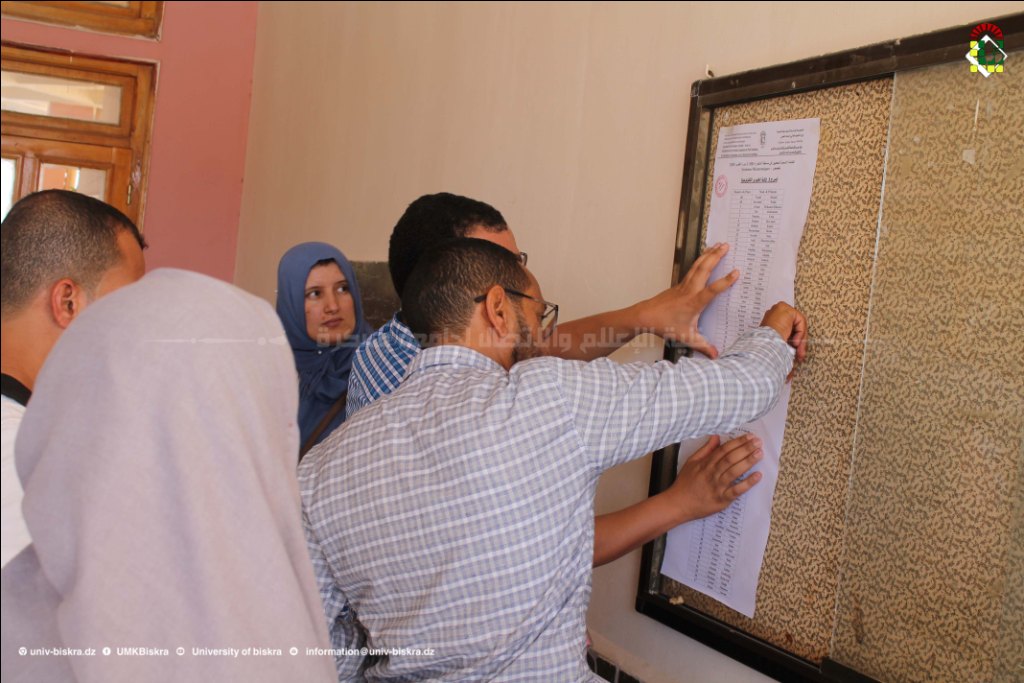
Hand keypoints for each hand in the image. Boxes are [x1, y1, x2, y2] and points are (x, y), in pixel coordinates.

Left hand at [635, 243, 738, 358]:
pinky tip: (705, 256)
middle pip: (704, 269)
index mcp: (694, 302)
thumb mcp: (686, 338)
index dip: (725, 281)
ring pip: (697, 266)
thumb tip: (717, 356)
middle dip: (716, 256)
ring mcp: (684, 285)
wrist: (645, 316)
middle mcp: (690, 290)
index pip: (712, 290)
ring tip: (718, 244)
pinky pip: (692, 269)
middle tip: (727, 245)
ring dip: (708, 254)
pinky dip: (700, 260)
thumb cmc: (664, 326)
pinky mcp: (680, 284)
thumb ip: (703, 346)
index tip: (736, 272)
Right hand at [666, 435, 762, 521]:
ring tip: (759, 453)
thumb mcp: (691, 462)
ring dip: (748, 461)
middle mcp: (712, 473)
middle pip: (730, 458)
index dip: (738, 442)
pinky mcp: (722, 500)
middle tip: (758, 442)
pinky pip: (736, 490)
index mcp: (705, 463)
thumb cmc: (685, 483)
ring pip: (734, 471)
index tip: (749, 437)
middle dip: (745, 449)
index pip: (724, 450)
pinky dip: (747, 483)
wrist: (678, 504)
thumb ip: (705, 450)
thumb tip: (716, 437)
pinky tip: (757, 476)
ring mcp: (717, 487)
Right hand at [760, 301, 807, 375]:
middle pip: (794, 327)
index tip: (796, 355)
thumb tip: (789, 373)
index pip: (787, 330)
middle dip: (799, 343)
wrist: (764, 345)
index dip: (793, 342)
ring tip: (798, 352)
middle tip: (800, 356)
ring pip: (798, 326)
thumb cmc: (766, 349)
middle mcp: (774, 314)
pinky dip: (800, 333)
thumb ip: (784, 349)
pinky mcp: (787, 310)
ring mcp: (780, 310)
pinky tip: (794, 342)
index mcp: (769, 323)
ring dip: (800, 341)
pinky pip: (800, 322)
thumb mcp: (777, 348)